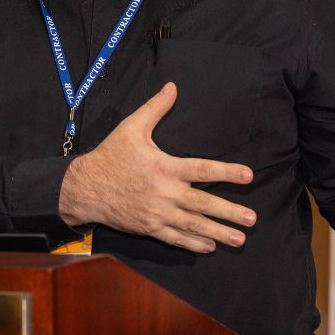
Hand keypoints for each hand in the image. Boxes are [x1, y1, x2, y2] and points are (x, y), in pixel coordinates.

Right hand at [58, 83, 255, 253]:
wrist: (83, 188)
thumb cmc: (110, 156)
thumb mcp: (131, 128)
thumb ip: (155, 108)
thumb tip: (172, 87)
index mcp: (165, 167)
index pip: (203, 170)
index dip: (227, 173)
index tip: (249, 176)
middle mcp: (165, 192)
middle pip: (203, 204)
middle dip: (230, 212)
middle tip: (252, 219)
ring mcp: (157, 213)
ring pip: (193, 225)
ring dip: (218, 233)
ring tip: (239, 239)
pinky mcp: (148, 227)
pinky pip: (174, 238)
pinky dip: (193, 244)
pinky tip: (210, 247)